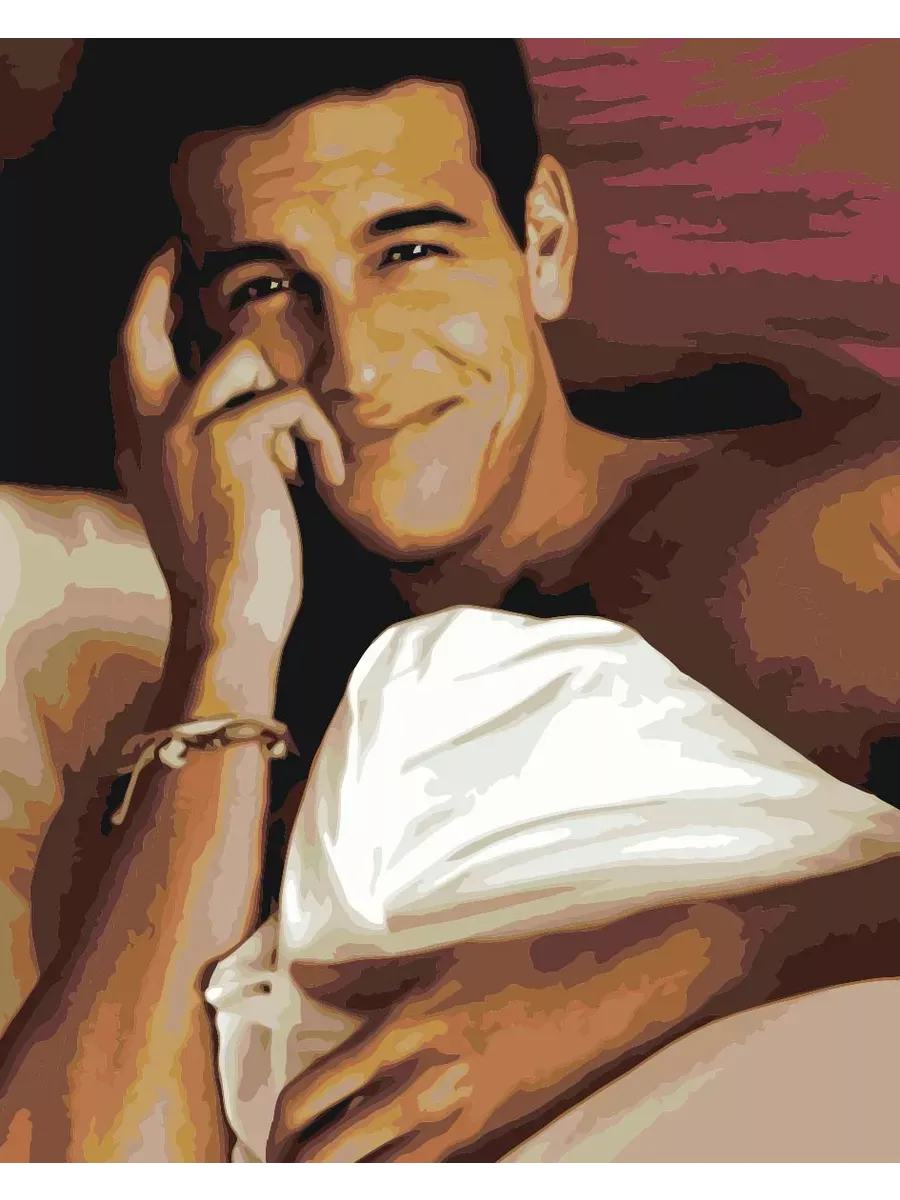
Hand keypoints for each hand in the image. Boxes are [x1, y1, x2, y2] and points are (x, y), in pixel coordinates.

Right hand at [112, 243, 343, 716]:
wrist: (229, 617)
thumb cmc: (229, 570)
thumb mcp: (202, 502)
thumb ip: (204, 450)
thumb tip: (251, 410)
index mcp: (141, 446)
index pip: (129, 359)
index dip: (146, 307)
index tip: (166, 270)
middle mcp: (151, 430)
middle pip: (144, 329)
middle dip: (163, 285)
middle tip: (186, 258)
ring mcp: (185, 430)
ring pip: (243, 356)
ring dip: (289, 402)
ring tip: (306, 462)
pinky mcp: (231, 441)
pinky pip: (291, 401)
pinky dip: (321, 436)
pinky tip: (328, 478)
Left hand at [267, 906, 735, 1165]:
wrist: (592, 995)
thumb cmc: (516, 967)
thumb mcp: (436, 959)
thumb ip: (365, 978)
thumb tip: (309, 979)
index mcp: (402, 1032)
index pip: (311, 1096)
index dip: (277, 1125)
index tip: (271, 1131)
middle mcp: (420, 1086)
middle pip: (327, 1157)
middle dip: (292, 1168)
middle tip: (281, 1165)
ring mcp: (452, 1121)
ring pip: (371, 1179)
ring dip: (336, 1180)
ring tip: (318, 1173)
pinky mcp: (480, 1138)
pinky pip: (418, 1175)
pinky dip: (386, 1175)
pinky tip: (376, 1167)